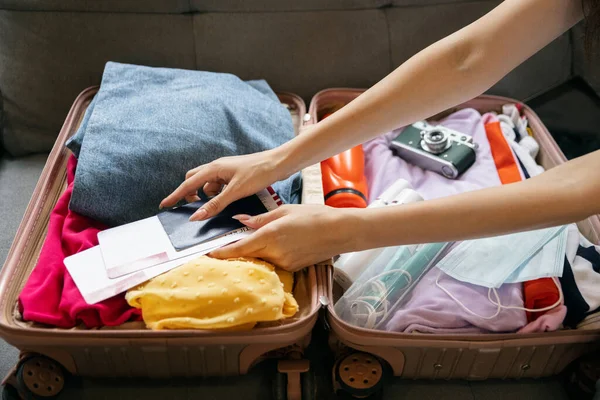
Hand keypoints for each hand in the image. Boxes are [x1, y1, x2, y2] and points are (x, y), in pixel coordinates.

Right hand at [160, 149, 287, 220]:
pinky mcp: (234, 175)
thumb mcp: (235, 191)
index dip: (176, 195)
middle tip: (194, 208)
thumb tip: (196, 215)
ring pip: (208, 184)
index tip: (164, 204)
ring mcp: (226, 171)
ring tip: (218, 206)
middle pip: (194, 180)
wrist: (278, 164)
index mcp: (214, 169)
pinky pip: (220, 186)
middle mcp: (217, 167)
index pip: (188, 183)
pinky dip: (220, 194)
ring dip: (209, 196)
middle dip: (191, 194)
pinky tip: (228, 200)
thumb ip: (215, 204)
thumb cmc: (258, 173)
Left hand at [209, 204, 358, 270]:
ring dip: (253, 254)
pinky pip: (274, 263)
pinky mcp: (293, 268)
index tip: (208, 255)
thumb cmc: (314, 216)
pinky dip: (268, 256)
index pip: (239, 249)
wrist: (339, 231)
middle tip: (225, 247)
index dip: (222, 253)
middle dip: (236, 253)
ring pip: (260, 260)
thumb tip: (240, 221)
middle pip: (247, 256)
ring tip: (250, 244)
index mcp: (269, 236)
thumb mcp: (284, 212)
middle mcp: (274, 253)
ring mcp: (284, 263)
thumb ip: (260, 219)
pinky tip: (272, 248)